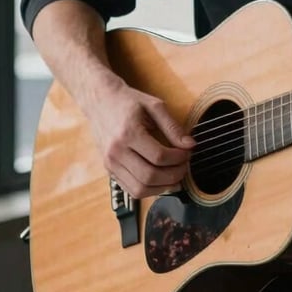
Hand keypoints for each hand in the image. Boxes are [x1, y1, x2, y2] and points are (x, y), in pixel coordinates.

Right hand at [85, 82, 194, 198]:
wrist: (100, 101)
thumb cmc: (128, 102)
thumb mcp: (154, 106)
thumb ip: (173, 127)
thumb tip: (190, 145)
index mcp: (128, 133)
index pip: (159, 156)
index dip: (179, 158)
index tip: (188, 152)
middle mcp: (116, 152)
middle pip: (150, 176)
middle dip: (174, 175)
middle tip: (185, 166)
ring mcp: (110, 163)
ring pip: (140, 189)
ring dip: (162, 187)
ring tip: (175, 176)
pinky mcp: (109, 170)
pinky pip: (131, 190)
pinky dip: (149, 190)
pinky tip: (161, 181)